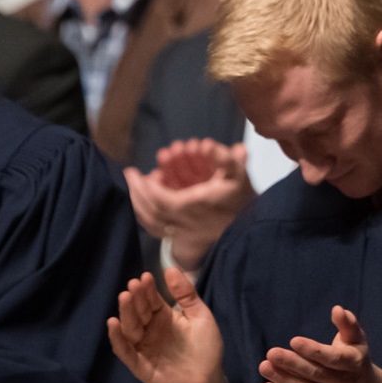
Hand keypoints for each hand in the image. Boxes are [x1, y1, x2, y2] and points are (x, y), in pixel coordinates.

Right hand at [105, 268, 226, 382]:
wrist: (209, 381)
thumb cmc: (206, 347)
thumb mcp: (200, 316)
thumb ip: (186, 294)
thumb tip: (171, 268)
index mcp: (165, 317)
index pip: (152, 301)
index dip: (148, 289)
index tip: (145, 277)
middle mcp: (151, 331)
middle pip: (139, 313)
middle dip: (135, 299)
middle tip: (132, 285)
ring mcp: (144, 348)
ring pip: (130, 329)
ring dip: (125, 314)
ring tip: (124, 298)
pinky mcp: (140, 366)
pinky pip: (126, 352)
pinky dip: (118, 339)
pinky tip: (113, 325)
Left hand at [124, 140, 255, 267]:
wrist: (252, 228)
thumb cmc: (243, 199)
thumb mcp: (239, 174)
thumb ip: (225, 157)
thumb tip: (206, 143)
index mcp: (194, 206)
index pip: (160, 199)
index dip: (145, 187)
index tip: (135, 172)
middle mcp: (185, 222)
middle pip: (151, 212)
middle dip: (136, 193)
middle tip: (129, 175)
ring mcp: (183, 233)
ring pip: (152, 224)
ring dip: (138, 205)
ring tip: (132, 190)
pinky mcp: (184, 239)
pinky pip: (158, 232)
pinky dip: (145, 219)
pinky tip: (141, 207)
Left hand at [256, 305, 381, 382]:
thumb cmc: (357, 360)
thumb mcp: (357, 341)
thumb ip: (348, 324)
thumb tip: (337, 309)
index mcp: (353, 363)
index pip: (333, 358)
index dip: (314, 351)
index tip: (294, 341)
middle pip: (316, 375)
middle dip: (293, 364)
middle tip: (271, 353)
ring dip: (284, 380)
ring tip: (265, 366)